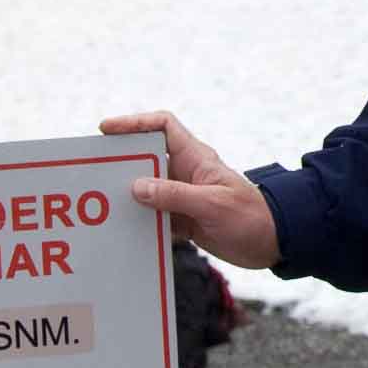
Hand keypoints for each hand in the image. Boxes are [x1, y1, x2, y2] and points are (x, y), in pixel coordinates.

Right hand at [104, 111, 279, 265]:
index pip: (162, 127)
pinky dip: (140, 223)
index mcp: (195, 158)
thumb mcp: (212, 204)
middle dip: (121, 162)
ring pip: (147, 190)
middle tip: (92, 170)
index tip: (107, 130)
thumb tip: (136, 187)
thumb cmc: (251, 217)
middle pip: (146, 159)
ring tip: (99, 204)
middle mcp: (186, 173)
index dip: (134, 123)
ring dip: (127, 196)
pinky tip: (123, 232)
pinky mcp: (184, 220)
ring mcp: (183, 197)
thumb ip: (174, 195)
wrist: (275, 244)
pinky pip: (154, 217)